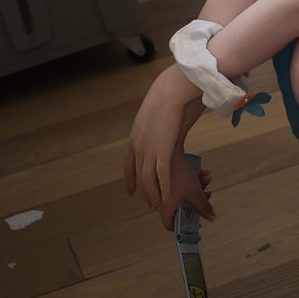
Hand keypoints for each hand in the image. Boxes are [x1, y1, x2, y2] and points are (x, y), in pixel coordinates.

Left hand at [124, 66, 203, 207]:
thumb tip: (161, 126)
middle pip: (139, 175)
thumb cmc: (167, 97)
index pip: (128, 165)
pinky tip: (168, 198)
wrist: (170, 92)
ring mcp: (149, 150)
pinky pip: (162, 176)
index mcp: (135, 138)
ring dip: (154, 194)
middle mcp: (138, 147)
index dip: (130, 179)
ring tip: (159, 205)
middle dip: (143, 191)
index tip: (131, 191)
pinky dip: (165, 189)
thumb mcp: (154, 113)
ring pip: (149, 180)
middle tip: (149, 203)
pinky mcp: (163, 151)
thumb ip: (156, 125)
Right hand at [153, 148, 215, 231]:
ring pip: (181, 193)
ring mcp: (160, 188)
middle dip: (196, 201)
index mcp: (165, 208)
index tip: (195, 222)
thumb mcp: (195, 192)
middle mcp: (159, 200)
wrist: (168, 150)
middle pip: (180, 207)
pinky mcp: (162, 177)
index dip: (184, 226)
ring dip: (196, 187)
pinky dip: (189, 180)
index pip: (171, 225)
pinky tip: (201, 172)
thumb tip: (211, 217)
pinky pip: (178, 183)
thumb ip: (203, 206)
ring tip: (205, 178)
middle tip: (205, 195)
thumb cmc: (177, 172)